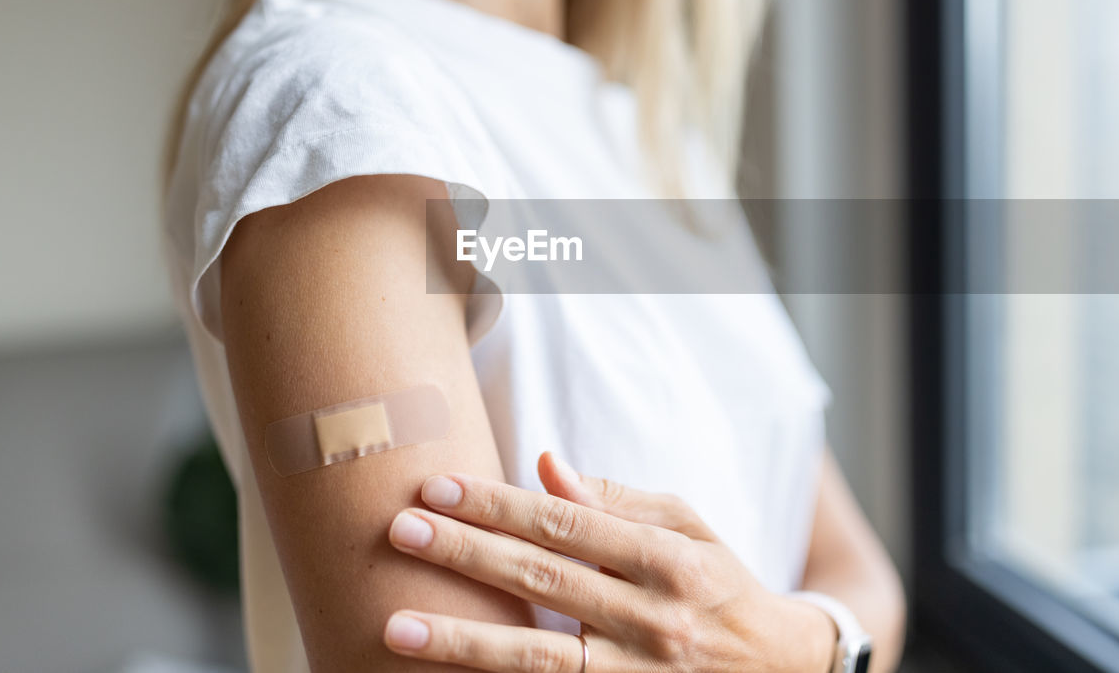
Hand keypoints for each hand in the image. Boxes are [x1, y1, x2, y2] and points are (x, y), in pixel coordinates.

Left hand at [381, 452, 835, 671]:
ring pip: (536, 658)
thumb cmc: (722, 587)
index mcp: (668, 560)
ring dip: (462, 641)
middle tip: (399, 531)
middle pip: (541, 580)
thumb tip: (542, 465)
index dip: (497, 505)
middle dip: (464, 554)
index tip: (438, 487)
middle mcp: (652, 619)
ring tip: (396, 625)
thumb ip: (616, 500)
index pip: (565, 524)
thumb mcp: (687, 530)